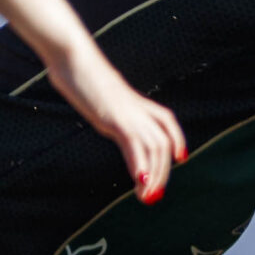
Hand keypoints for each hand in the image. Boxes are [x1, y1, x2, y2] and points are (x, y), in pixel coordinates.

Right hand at [44, 41, 186, 201]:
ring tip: (145, 196)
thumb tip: (109, 115)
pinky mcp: (116, 119)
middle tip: (153, 195)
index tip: (181, 158)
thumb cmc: (82, 75)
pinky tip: (140, 180)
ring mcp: (130, 114)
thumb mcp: (103, 96)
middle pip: (163, 143)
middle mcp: (139, 109)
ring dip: (153, 175)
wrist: (74, 58)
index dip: (177, 140)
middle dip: (162, 172)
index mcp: (138, 102)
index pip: (167, 121)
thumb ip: (111, 108)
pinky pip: (135, 145)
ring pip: (154, 148)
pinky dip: (139, 165)